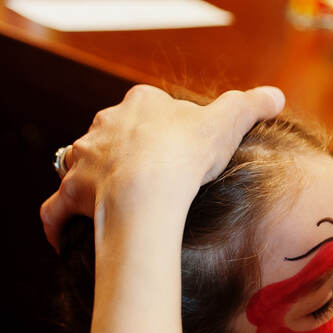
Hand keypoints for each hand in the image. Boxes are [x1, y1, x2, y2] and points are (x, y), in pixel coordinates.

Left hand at [39, 85, 284, 250]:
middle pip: (113, 132)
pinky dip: (58, 222)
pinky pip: (56, 209)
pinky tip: (63, 237)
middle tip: (149, 172)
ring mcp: (82, 159)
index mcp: (140, 103)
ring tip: (109, 199)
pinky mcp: (70, 194)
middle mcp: (104, 125)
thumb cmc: (186, 154)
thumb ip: (251, 106)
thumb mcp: (228, 123)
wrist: (147, 191)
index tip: (180, 142)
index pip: (151, 104)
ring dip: (90, 178)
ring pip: (81, 164)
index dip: (166, 122)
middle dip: (125, 147)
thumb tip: (276, 95)